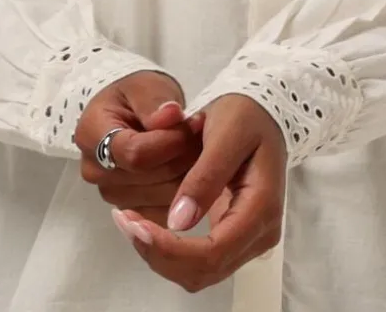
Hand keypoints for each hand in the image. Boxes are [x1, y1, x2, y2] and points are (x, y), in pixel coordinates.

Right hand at [76, 71, 204, 227]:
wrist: (129, 111)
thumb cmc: (135, 94)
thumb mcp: (144, 85)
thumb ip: (154, 101)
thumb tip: (169, 116)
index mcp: (91, 136)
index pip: (135, 153)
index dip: (171, 141)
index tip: (195, 123)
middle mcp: (95, 171)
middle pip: (150, 177)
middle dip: (183, 155)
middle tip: (203, 134)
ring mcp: (111, 193)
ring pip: (161, 196)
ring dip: (187, 173)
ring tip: (197, 146)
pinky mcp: (130, 208)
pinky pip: (165, 210)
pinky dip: (183, 191)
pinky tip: (191, 167)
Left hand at [111, 94, 287, 292]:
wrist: (261, 113)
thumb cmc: (246, 115)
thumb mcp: (226, 131)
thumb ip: (205, 176)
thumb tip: (179, 223)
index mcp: (262, 207)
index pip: (213, 252)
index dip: (170, 249)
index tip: (134, 223)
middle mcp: (261, 233)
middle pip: (205, 270)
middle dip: (159, 254)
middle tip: (124, 220)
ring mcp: (249, 239)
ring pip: (199, 272)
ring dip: (160, 255)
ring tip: (129, 221)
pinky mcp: (234, 237)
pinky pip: (199, 260)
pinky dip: (168, 250)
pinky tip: (145, 224)